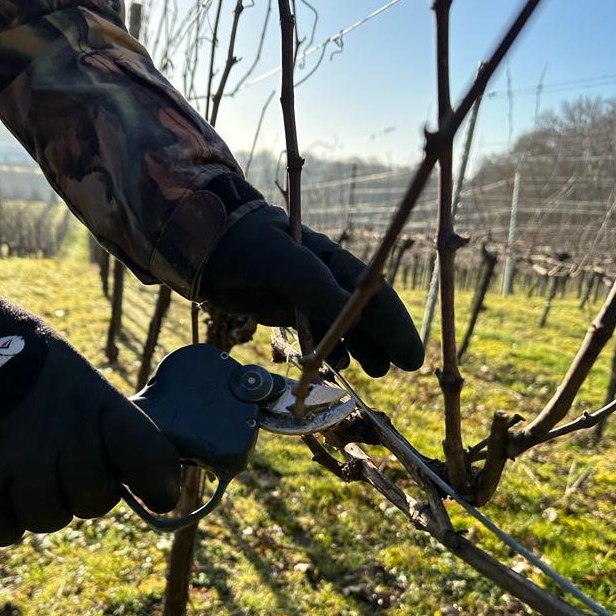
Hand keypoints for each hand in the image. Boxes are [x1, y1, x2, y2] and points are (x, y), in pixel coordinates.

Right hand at [0, 251, 179, 545]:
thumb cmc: (3, 350)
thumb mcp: (66, 368)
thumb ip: (101, 415)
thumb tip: (137, 465)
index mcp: (90, 401)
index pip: (151, 460)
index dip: (160, 482)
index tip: (158, 492)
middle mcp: (58, 439)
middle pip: (96, 501)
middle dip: (82, 488)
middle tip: (58, 462)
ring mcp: (9, 468)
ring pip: (48, 518)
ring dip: (37, 502)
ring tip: (15, 465)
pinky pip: (2, 531)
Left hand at [201, 206, 423, 375]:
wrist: (204, 247)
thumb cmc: (244, 245)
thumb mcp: (282, 261)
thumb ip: (315, 286)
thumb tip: (352, 315)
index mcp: (331, 261)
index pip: (373, 296)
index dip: (395, 326)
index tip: (411, 356)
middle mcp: (325, 278)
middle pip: (365, 313)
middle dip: (386, 340)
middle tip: (404, 367)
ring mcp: (306, 296)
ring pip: (345, 326)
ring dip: (363, 348)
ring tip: (376, 370)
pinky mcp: (287, 309)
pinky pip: (318, 333)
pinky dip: (330, 349)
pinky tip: (337, 363)